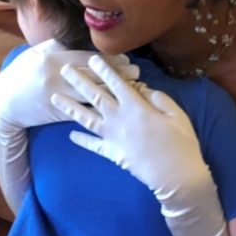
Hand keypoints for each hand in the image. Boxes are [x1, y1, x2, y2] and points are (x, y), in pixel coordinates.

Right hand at [0, 41, 140, 131]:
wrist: (4, 102)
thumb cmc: (23, 74)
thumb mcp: (36, 53)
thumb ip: (59, 45)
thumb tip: (81, 39)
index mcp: (51, 58)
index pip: (86, 58)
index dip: (108, 59)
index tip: (126, 59)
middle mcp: (56, 76)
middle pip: (93, 75)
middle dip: (117, 75)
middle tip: (137, 73)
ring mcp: (57, 97)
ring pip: (92, 94)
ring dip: (114, 92)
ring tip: (132, 89)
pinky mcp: (58, 114)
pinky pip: (83, 111)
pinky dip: (102, 109)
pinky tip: (116, 107)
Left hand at [52, 55, 209, 198]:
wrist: (175, 177)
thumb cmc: (181, 143)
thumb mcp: (176, 114)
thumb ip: (157, 98)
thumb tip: (141, 88)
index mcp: (136, 107)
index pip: (116, 83)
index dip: (103, 69)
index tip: (91, 58)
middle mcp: (119, 119)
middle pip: (95, 96)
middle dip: (79, 81)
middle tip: (64, 70)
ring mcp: (113, 138)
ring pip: (87, 119)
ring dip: (70, 107)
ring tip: (54, 98)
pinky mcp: (113, 154)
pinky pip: (93, 145)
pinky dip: (81, 140)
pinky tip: (70, 135)